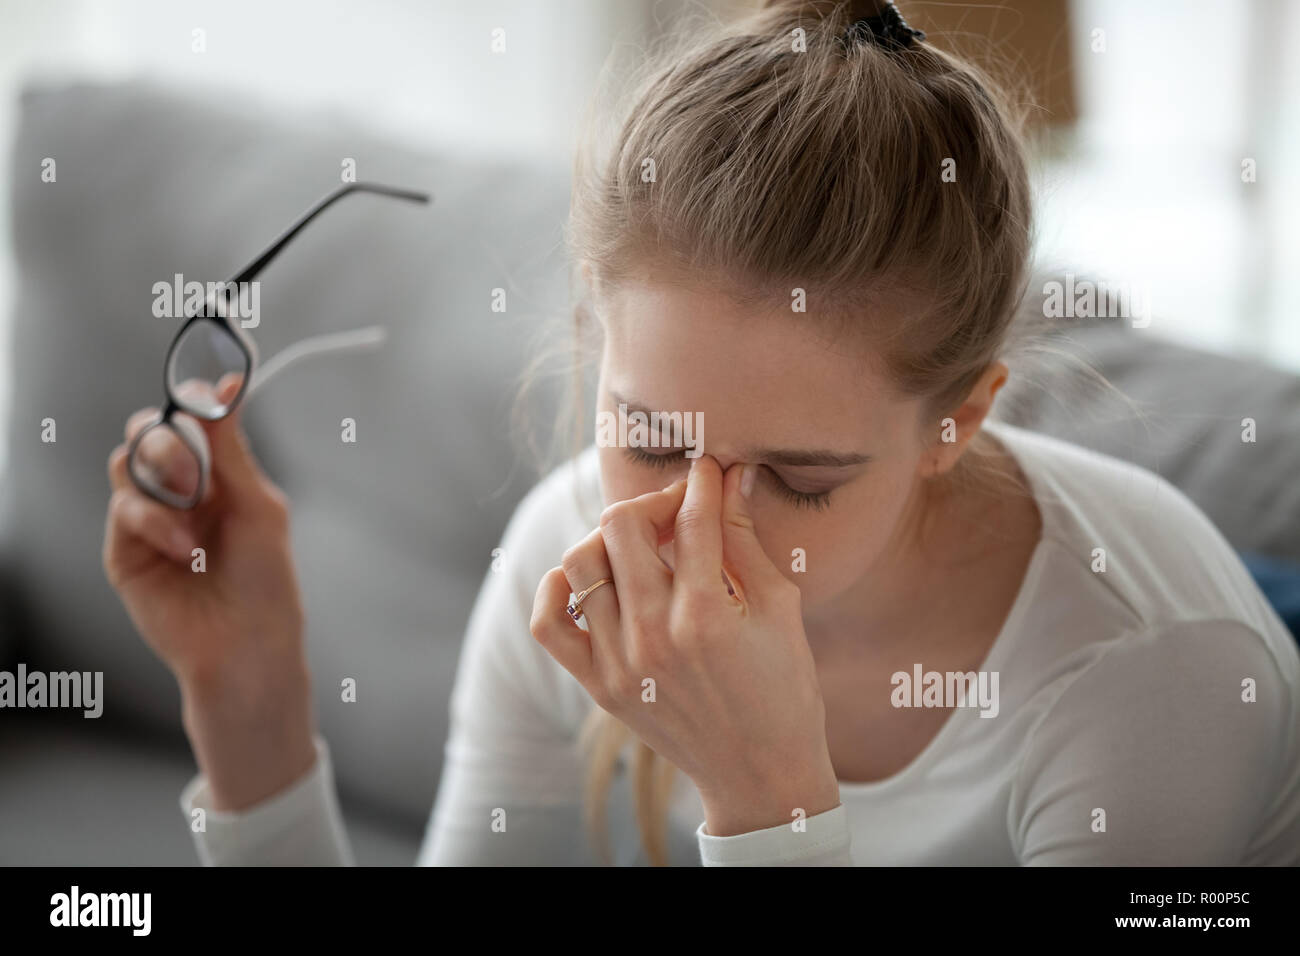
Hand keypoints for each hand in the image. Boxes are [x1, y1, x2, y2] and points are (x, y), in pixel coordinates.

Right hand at [103, 375, 315, 810]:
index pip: (192, 421)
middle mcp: (180, 492)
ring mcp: (150, 519)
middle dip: (171, 442)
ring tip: (195, 522)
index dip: (193, 396)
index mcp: (219, 476)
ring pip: (128, 461)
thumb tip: (224, 387)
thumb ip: (232, 447)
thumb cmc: (265, 580)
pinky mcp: (125, 549)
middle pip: (150, 431)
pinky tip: (185, 549)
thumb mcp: (257, 504)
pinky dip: (155, 521)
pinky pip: (124, 507)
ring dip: (164, 480)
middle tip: (199, 477)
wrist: (245, 642)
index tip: (209, 377)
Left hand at [530, 454, 840, 835]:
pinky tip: (590, 578)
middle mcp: (654, 637)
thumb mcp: (781, 610)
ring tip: (641, 546)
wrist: (760, 774)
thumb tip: (732, 478)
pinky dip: (558, 588)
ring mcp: (620, 663)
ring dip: (611, 538)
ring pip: (582, 562)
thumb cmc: (784, 689)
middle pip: (623, 525)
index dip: (703, 481)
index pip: (691, 519)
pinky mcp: (599, 686)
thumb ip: (747, 540)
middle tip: (678, 509)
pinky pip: (549, 623)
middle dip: (654, 501)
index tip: (711, 470)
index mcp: (708, 616)